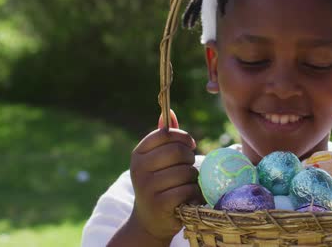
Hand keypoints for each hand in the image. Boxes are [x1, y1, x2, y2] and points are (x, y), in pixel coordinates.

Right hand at [128, 110, 203, 241]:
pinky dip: (193, 193)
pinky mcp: (159, 203)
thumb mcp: (157, 159)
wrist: (150, 219)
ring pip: (186, 171)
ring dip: (192, 178)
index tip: (190, 145)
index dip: (183, 137)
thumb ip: (164, 138)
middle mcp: (139, 168)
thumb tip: (169, 112)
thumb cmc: (158, 183)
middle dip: (190, 158)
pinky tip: (186, 197)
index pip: (166, 134)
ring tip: (185, 184)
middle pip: (178, 151)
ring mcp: (147, 186)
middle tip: (188, 167)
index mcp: (139, 153)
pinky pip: (187, 189)